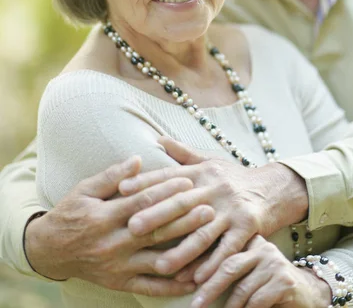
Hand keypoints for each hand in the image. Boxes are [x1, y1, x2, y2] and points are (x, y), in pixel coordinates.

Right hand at [25, 156, 212, 294]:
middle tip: (209, 208)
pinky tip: (193, 280)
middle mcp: (112, 243)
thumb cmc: (71, 213)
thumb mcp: (85, 189)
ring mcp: (117, 266)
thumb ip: (112, 176)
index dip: (166, 191)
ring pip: (156, 260)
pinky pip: (149, 287)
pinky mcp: (119, 283)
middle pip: (154, 230)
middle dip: (184, 219)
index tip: (188, 181)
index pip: (142, 202)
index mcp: (105, 216)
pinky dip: (172, 286)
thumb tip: (138, 159)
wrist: (50, 250)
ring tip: (209, 243)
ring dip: (185, 252)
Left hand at [119, 138, 307, 281]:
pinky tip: (197, 280)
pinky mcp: (248, 226)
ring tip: (161, 265)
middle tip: (132, 228)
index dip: (144, 182)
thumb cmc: (232, 177)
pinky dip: (212, 265)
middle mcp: (215, 187)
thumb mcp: (209, 161)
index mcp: (202, 171)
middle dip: (156, 216)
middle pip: (182, 202)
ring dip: (182, 250)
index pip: (169, 176)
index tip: (121, 189)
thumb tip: (156, 139)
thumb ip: (182, 154)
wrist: (273, 188)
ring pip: (203, 231)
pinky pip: (228, 249)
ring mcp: (232, 207)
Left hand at [188, 236, 331, 307]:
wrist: (308, 294)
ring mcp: (274, 263)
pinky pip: (257, 301)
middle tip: (196, 304)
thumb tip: (192, 278)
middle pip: (230, 266)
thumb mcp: (249, 272)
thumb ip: (229, 268)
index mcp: (250, 240)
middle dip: (210, 287)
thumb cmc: (269, 285)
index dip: (201, 265)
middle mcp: (262, 247)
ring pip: (243, 289)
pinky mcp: (284, 281)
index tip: (182, 279)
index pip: (222, 250)